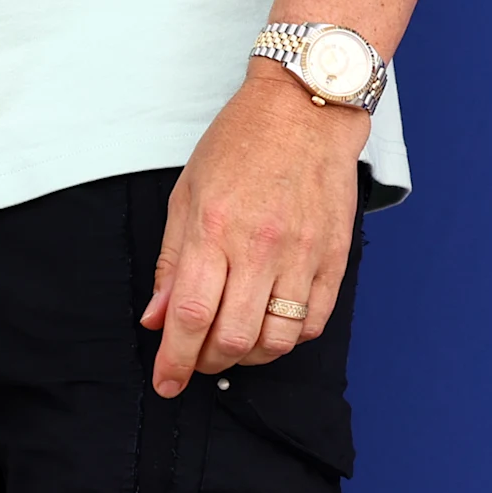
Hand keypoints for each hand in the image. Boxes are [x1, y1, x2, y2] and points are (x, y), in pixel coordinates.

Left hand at [141, 60, 367, 393]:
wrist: (305, 110)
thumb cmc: (240, 144)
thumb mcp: (187, 192)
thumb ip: (173, 261)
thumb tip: (157, 318)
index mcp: (215, 227)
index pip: (191, 315)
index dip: (175, 359)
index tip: (166, 382)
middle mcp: (261, 246)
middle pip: (233, 338)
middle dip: (207, 363)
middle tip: (196, 360)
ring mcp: (303, 255)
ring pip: (275, 341)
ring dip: (247, 357)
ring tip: (231, 346)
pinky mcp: (334, 259)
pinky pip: (313, 324)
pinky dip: (287, 339)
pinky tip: (268, 327)